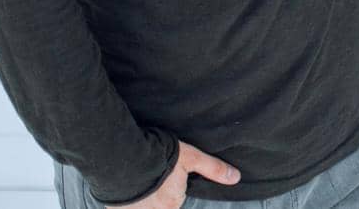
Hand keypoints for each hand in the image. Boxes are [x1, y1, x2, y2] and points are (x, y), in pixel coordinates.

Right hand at [119, 141, 239, 208]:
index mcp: (173, 204)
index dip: (172, 187)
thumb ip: (212, 169)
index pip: (175, 200)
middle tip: (152, 175)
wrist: (123, 156)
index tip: (165, 176)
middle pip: (158, 204)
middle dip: (156, 192)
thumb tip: (235, 178)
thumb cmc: (158, 156)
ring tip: (138, 180)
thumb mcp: (191, 157)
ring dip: (141, 198)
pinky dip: (126, 201)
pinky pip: (125, 208)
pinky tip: (126, 186)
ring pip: (142, 207)